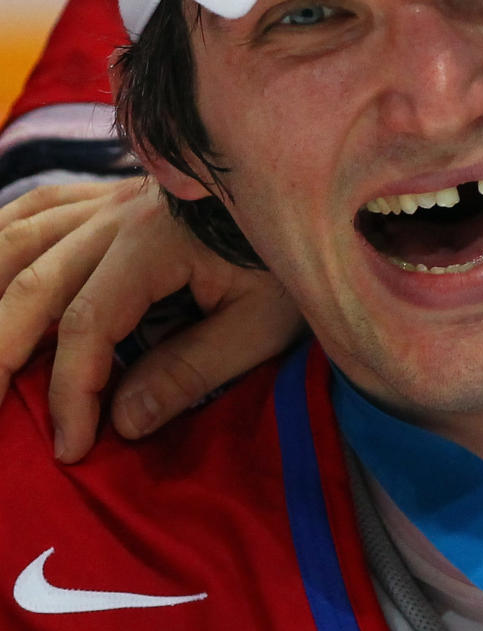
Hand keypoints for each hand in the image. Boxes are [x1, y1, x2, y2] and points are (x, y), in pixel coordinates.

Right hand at [0, 177, 305, 459]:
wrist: (305, 183)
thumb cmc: (286, 260)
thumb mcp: (261, 323)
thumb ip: (192, 369)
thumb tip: (121, 421)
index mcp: (154, 244)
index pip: (88, 324)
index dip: (71, 391)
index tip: (72, 447)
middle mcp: (115, 214)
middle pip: (31, 281)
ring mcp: (105, 199)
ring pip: (18, 239)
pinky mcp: (105, 195)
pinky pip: (34, 209)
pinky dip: (2, 243)